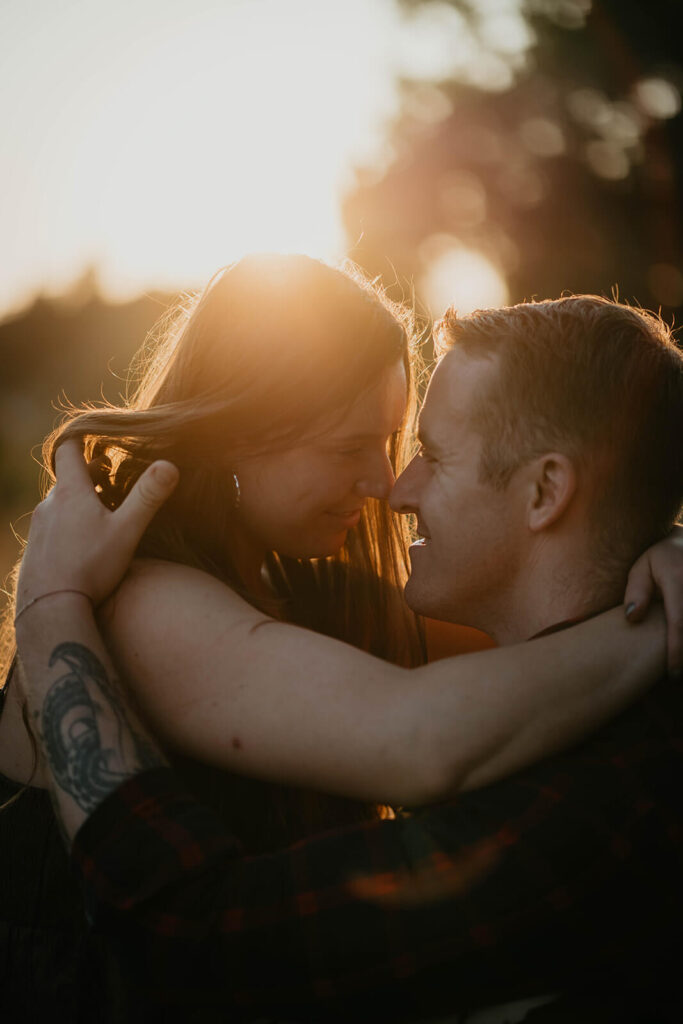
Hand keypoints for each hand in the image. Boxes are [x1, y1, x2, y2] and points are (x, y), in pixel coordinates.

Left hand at [16, 439, 178, 614]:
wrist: (50, 608)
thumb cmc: (91, 567)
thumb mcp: (127, 531)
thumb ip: (148, 497)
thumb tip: (169, 465)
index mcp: (71, 492)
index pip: (68, 450)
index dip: (83, 440)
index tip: (101, 441)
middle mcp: (49, 505)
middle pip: (68, 479)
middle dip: (90, 477)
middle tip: (114, 482)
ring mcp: (38, 528)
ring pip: (60, 504)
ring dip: (80, 504)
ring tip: (103, 516)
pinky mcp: (35, 549)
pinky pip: (52, 527)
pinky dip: (69, 525)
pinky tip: (85, 546)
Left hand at [624, 525, 682, 674]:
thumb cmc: (661, 558)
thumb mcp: (642, 567)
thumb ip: (636, 591)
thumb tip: (632, 618)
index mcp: (678, 578)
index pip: (679, 623)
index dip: (677, 652)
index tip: (673, 674)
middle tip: (676, 678)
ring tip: (678, 668)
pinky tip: (681, 647)